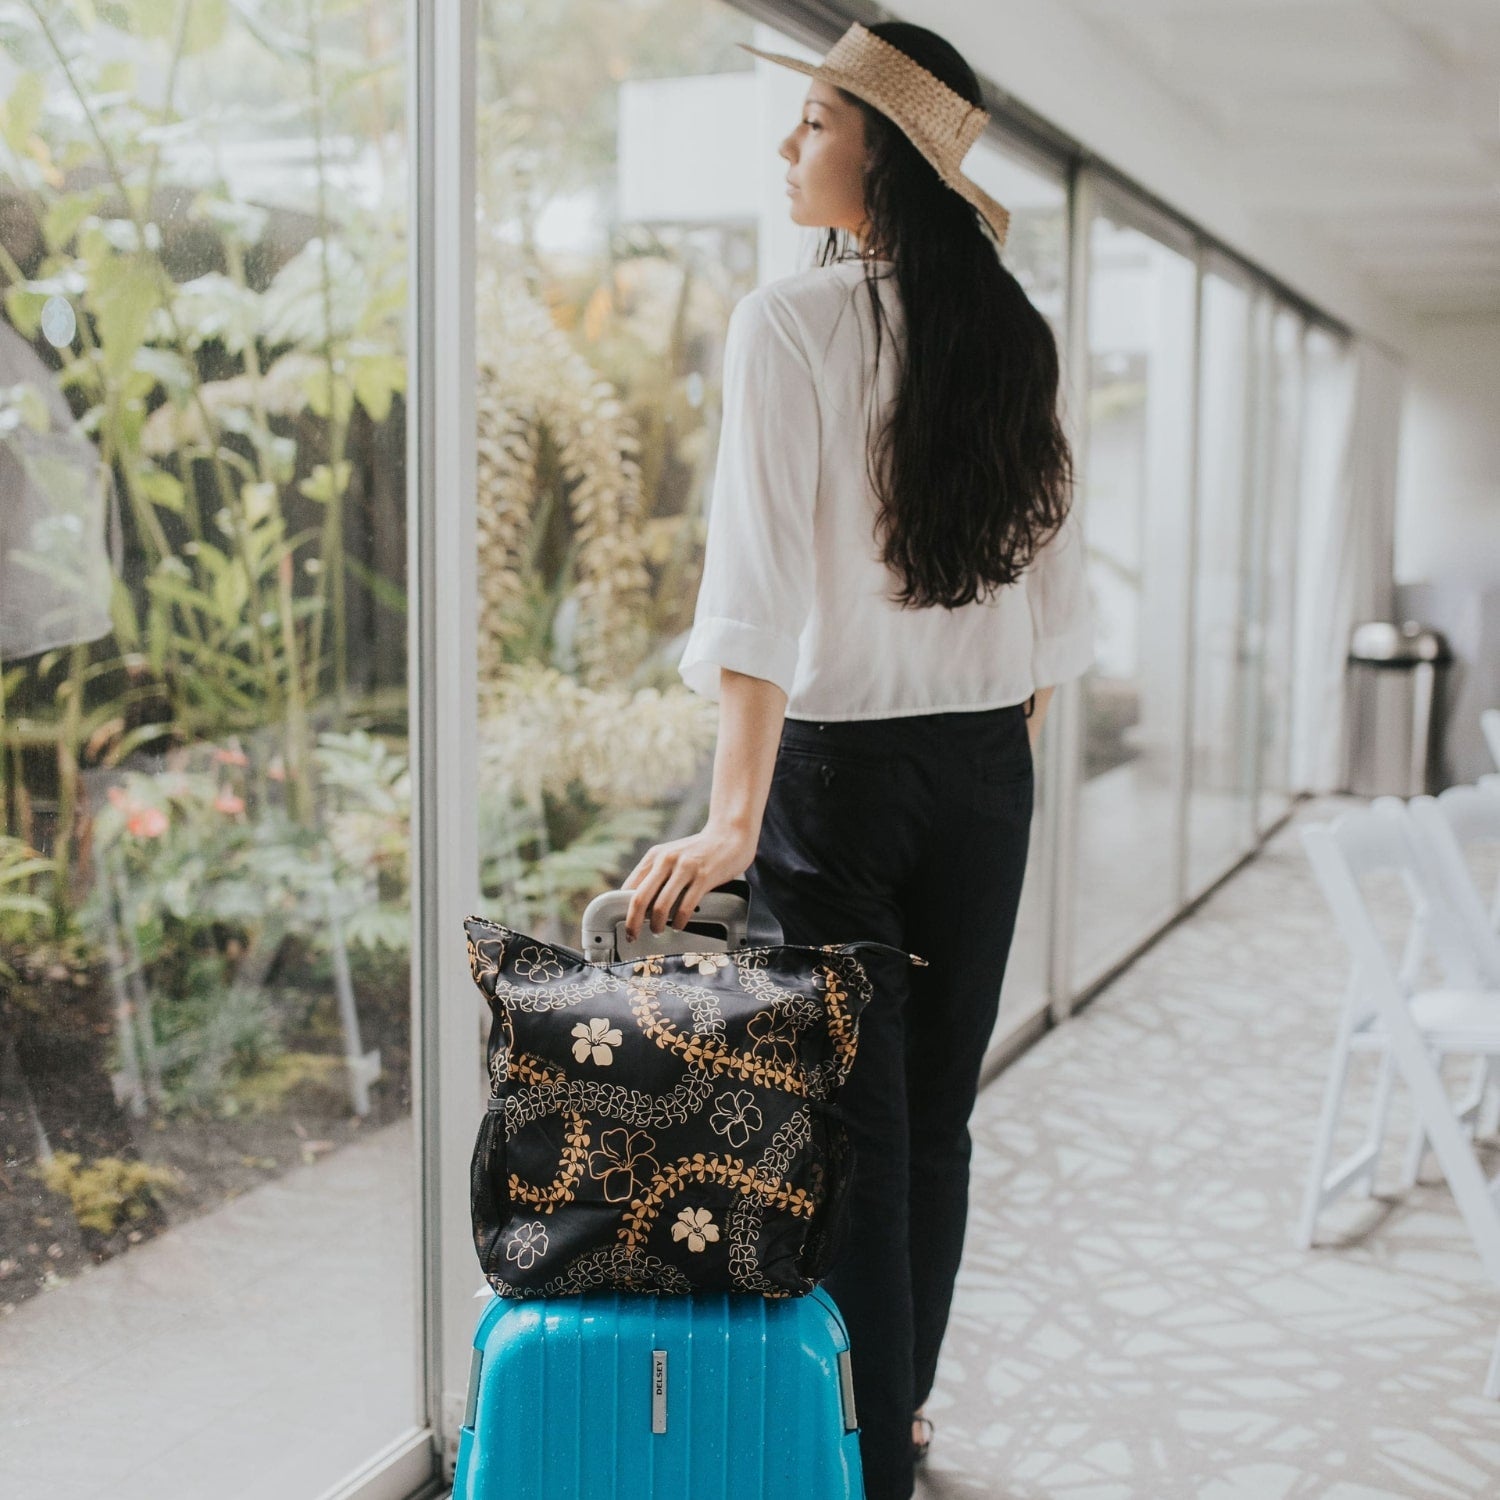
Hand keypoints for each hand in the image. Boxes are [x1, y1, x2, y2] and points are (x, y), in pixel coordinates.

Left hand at [619, 823, 758, 943]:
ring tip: (659, 931)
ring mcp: (685, 868)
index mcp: (655, 855)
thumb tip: (639, 903)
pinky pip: (685, 907)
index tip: (626, 924)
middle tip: (633, 936)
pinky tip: (679, 925)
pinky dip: (679, 922)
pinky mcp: (703, 877)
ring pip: (661, 906)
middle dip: (633, 922)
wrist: (730, 834)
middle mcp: (667, 860)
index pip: (630, 887)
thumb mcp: (673, 856)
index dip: (624, 909)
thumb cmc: (700, 850)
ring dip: (657, 925)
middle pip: (640, 898)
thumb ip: (657, 874)